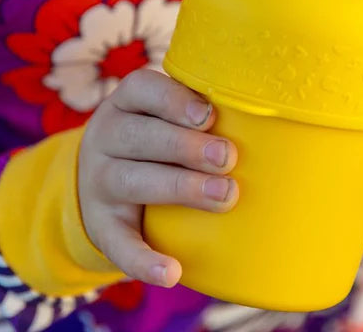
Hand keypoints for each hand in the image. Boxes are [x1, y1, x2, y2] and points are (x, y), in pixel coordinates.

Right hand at [78, 69, 238, 287]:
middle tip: (228, 157)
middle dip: (186, 146)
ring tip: (224, 195)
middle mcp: (105, 137)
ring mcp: (99, 182)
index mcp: (125, 104)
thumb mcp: (161, 116)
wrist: (98, 183)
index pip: (140, 88)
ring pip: (132, 181)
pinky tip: (171, 273)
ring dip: (180, 187)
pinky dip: (143, 260)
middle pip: (139, 136)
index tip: (209, 116)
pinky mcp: (101, 225)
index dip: (173, 100)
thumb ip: (198, 114)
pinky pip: (117, 244)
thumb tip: (264, 120)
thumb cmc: (154, 140)